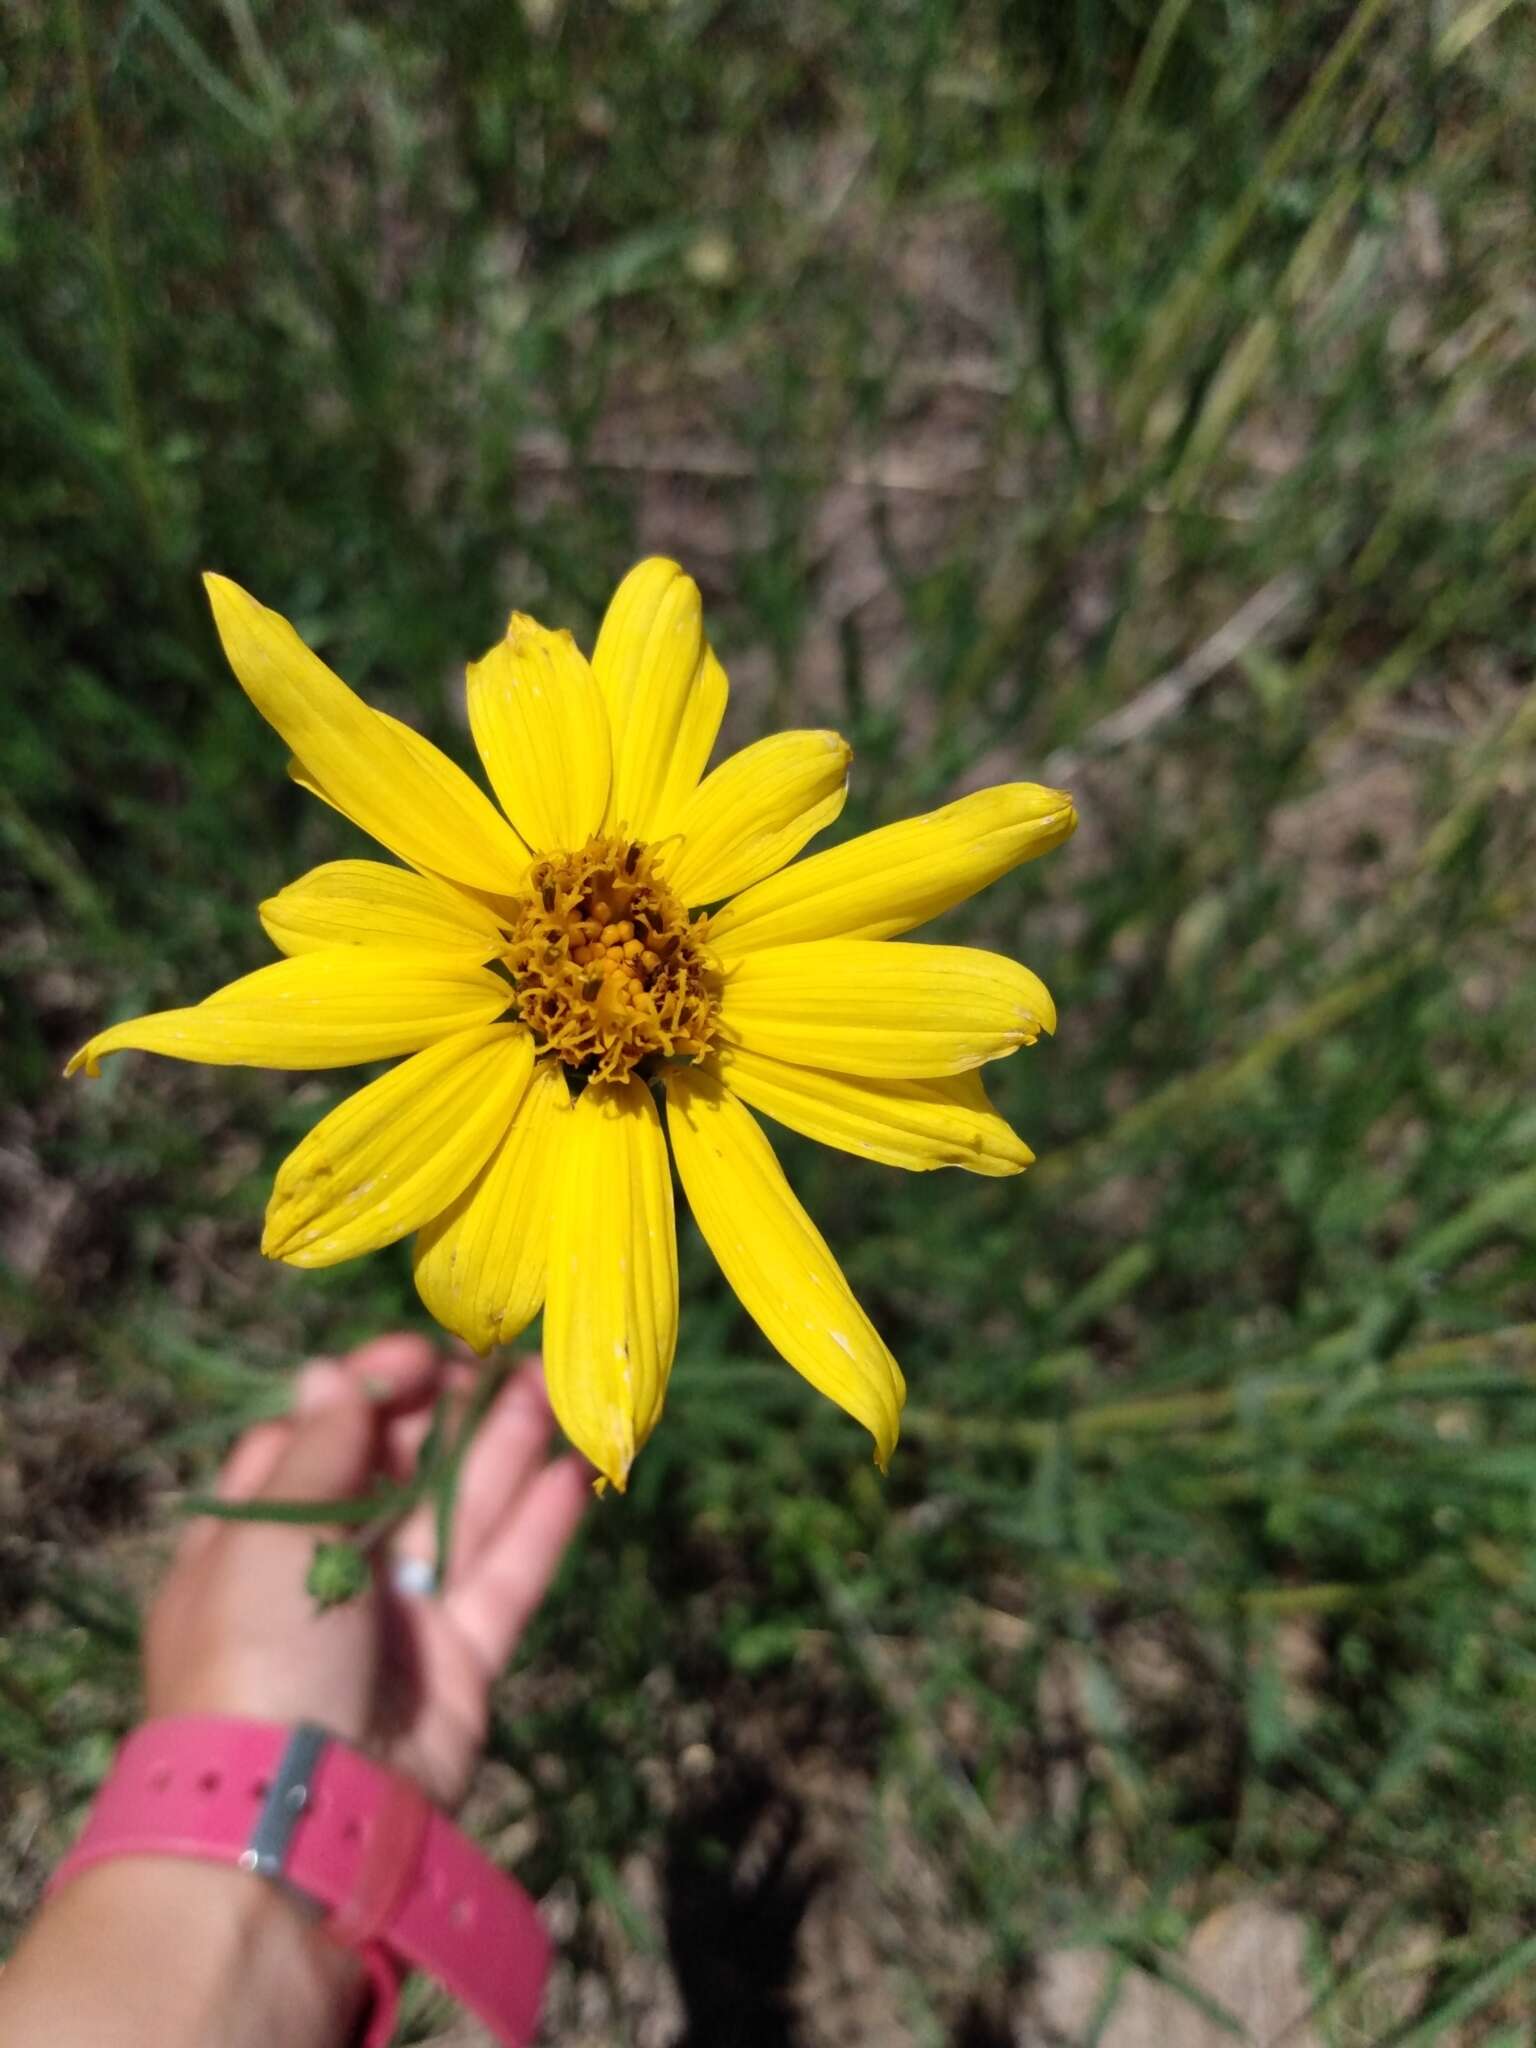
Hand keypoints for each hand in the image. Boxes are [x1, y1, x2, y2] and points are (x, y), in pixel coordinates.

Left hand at [145, 1334, 588, 1809]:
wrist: (296, 1820)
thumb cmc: (259, 1653)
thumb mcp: (270, 1535)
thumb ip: (321, 1448)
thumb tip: (329, 1370)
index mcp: (255, 1540)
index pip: (316, 1441)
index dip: (368, 1390)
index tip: (421, 1353)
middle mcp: (326, 1573)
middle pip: (396, 1473)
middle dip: (448, 1413)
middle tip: (502, 1359)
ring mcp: (398, 1619)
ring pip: (459, 1516)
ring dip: (504, 1450)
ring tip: (552, 1386)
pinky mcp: (460, 1663)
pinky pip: (503, 1581)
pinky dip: (538, 1526)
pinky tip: (572, 1471)